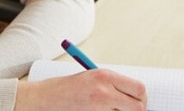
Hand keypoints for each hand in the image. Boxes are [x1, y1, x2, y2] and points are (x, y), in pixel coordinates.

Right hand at [15, 69, 146, 110]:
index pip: (139, 89)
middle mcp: (104, 91)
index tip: (137, 102)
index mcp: (105, 76)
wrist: (42, 100)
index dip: (141, 98)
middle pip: (138, 107)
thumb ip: (112, 85)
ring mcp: (99, 109)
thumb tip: (135, 96)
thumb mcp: (91, 78)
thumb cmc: (65, 89)